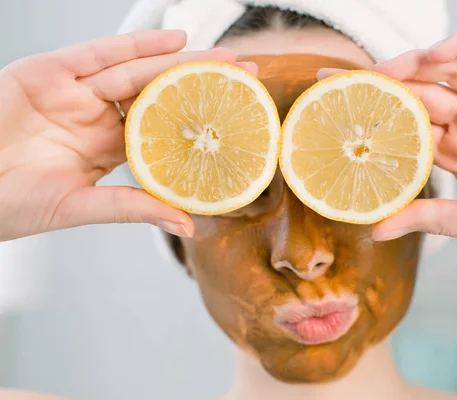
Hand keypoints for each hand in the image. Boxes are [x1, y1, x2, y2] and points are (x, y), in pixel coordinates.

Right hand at [0, 30, 243, 241]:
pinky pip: (99, 53)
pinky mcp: (49, 72)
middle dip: (201, 83)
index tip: (239, 116)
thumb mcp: (81, 207)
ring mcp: (73, 92)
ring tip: (224, 57)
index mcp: (105, 147)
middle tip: (246, 75)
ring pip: (136, 70)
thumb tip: (188, 225)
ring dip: (181, 61)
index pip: (162, 127)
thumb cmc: (12, 204)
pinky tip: (175, 40)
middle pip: (157, 93)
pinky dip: (136, 44)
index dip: (199, 120)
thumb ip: (133, 209)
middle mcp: (95, 116)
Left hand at [337, 29, 456, 265]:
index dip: (374, 118)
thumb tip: (376, 230)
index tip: (335, 114)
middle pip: (420, 93)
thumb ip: (428, 218)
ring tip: (381, 72)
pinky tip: (437, 54)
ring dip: (415, 64)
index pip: (407, 126)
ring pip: (451, 68)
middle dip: (381, 87)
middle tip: (340, 85)